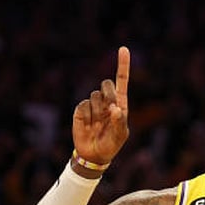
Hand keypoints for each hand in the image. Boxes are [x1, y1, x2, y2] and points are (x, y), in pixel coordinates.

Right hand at [72, 46, 130, 164]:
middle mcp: (107, 101)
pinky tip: (88, 125)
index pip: (121, 81)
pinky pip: (83, 106)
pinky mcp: (80, 111)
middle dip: (108, 93)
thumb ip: (119, 122)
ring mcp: (93, 106)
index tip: (123, 48)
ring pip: (94, 96)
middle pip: (106, 84)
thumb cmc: (111, 144)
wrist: (94, 155)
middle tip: (109, 107)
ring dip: (97, 110)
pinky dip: (86, 116)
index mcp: (120, 104)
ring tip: (98, 124)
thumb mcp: (120, 135)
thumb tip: (114, 108)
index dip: (123, 65)